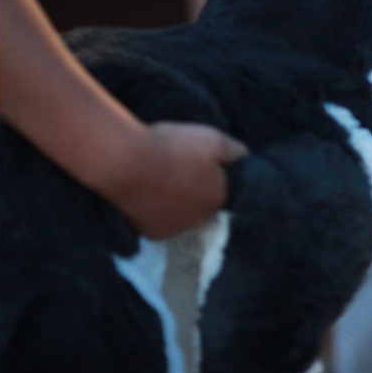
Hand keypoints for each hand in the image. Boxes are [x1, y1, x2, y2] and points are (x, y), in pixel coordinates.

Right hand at [97, 121, 247, 238]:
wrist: (125, 163)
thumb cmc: (173, 147)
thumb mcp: (213, 139)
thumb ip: (235, 152)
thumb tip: (246, 159)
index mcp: (219, 197)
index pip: (224, 189)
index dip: (212, 175)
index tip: (197, 162)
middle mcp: (201, 219)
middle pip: (203, 204)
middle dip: (195, 190)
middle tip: (177, 169)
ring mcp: (175, 229)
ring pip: (182, 215)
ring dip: (176, 203)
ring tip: (160, 180)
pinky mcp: (151, 233)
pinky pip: (159, 222)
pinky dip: (156, 211)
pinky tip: (147, 194)